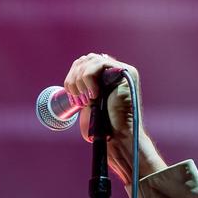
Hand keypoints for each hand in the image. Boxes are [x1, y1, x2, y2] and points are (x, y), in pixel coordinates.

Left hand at [62, 52, 165, 183]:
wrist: (118, 137)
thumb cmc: (104, 127)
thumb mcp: (89, 104)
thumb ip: (84, 89)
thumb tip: (71, 80)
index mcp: (104, 77)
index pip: (83, 64)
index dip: (72, 78)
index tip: (72, 97)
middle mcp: (114, 70)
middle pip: (85, 59)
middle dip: (74, 79)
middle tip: (77, 99)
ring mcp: (121, 70)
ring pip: (90, 59)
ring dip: (81, 80)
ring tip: (86, 100)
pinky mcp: (126, 72)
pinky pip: (100, 63)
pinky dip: (90, 78)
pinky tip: (94, 95)